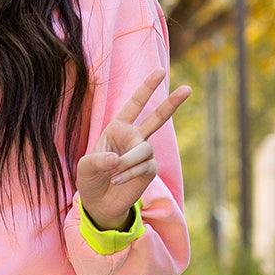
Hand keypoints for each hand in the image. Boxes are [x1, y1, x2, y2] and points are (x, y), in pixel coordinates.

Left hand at [75, 69, 190, 229]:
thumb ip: (98, 160)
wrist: (98, 203)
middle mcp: (134, 137)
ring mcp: (143, 153)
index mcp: (118, 128)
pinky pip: (144, 166)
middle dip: (172, 103)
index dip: (146, 88)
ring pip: (144, 149)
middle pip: (157, 117)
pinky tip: (117, 180)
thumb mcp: (86, 167)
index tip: (160, 71)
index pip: (134, 105)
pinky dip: (129, 173)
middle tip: (188, 88)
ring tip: (113, 173)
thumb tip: (117, 159)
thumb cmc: (91, 179)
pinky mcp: (149, 169)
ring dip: (128, 161)